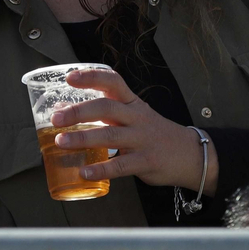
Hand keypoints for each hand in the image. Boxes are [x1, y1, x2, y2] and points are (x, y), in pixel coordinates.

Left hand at [49, 67, 218, 191]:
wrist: (192, 154)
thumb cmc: (153, 134)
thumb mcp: (133, 116)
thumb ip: (103, 113)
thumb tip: (63, 111)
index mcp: (132, 103)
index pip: (113, 82)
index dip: (91, 77)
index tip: (69, 78)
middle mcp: (137, 118)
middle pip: (106, 108)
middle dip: (79, 112)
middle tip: (56, 118)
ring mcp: (143, 140)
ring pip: (110, 135)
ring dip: (83, 138)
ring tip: (61, 142)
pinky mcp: (147, 162)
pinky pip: (121, 166)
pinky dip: (101, 169)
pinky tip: (84, 172)